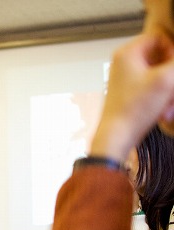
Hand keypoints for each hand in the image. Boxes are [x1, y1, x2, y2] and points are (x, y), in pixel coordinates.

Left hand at [90, 32, 173, 161]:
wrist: (117, 136)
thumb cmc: (133, 110)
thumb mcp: (166, 80)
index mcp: (127, 53)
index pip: (159, 37)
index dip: (172, 50)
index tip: (173, 67)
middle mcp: (123, 63)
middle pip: (160, 56)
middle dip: (170, 73)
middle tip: (171, 87)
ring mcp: (125, 78)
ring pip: (158, 74)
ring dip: (168, 88)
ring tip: (168, 104)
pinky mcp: (129, 92)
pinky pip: (152, 87)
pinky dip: (161, 96)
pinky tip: (163, 111)